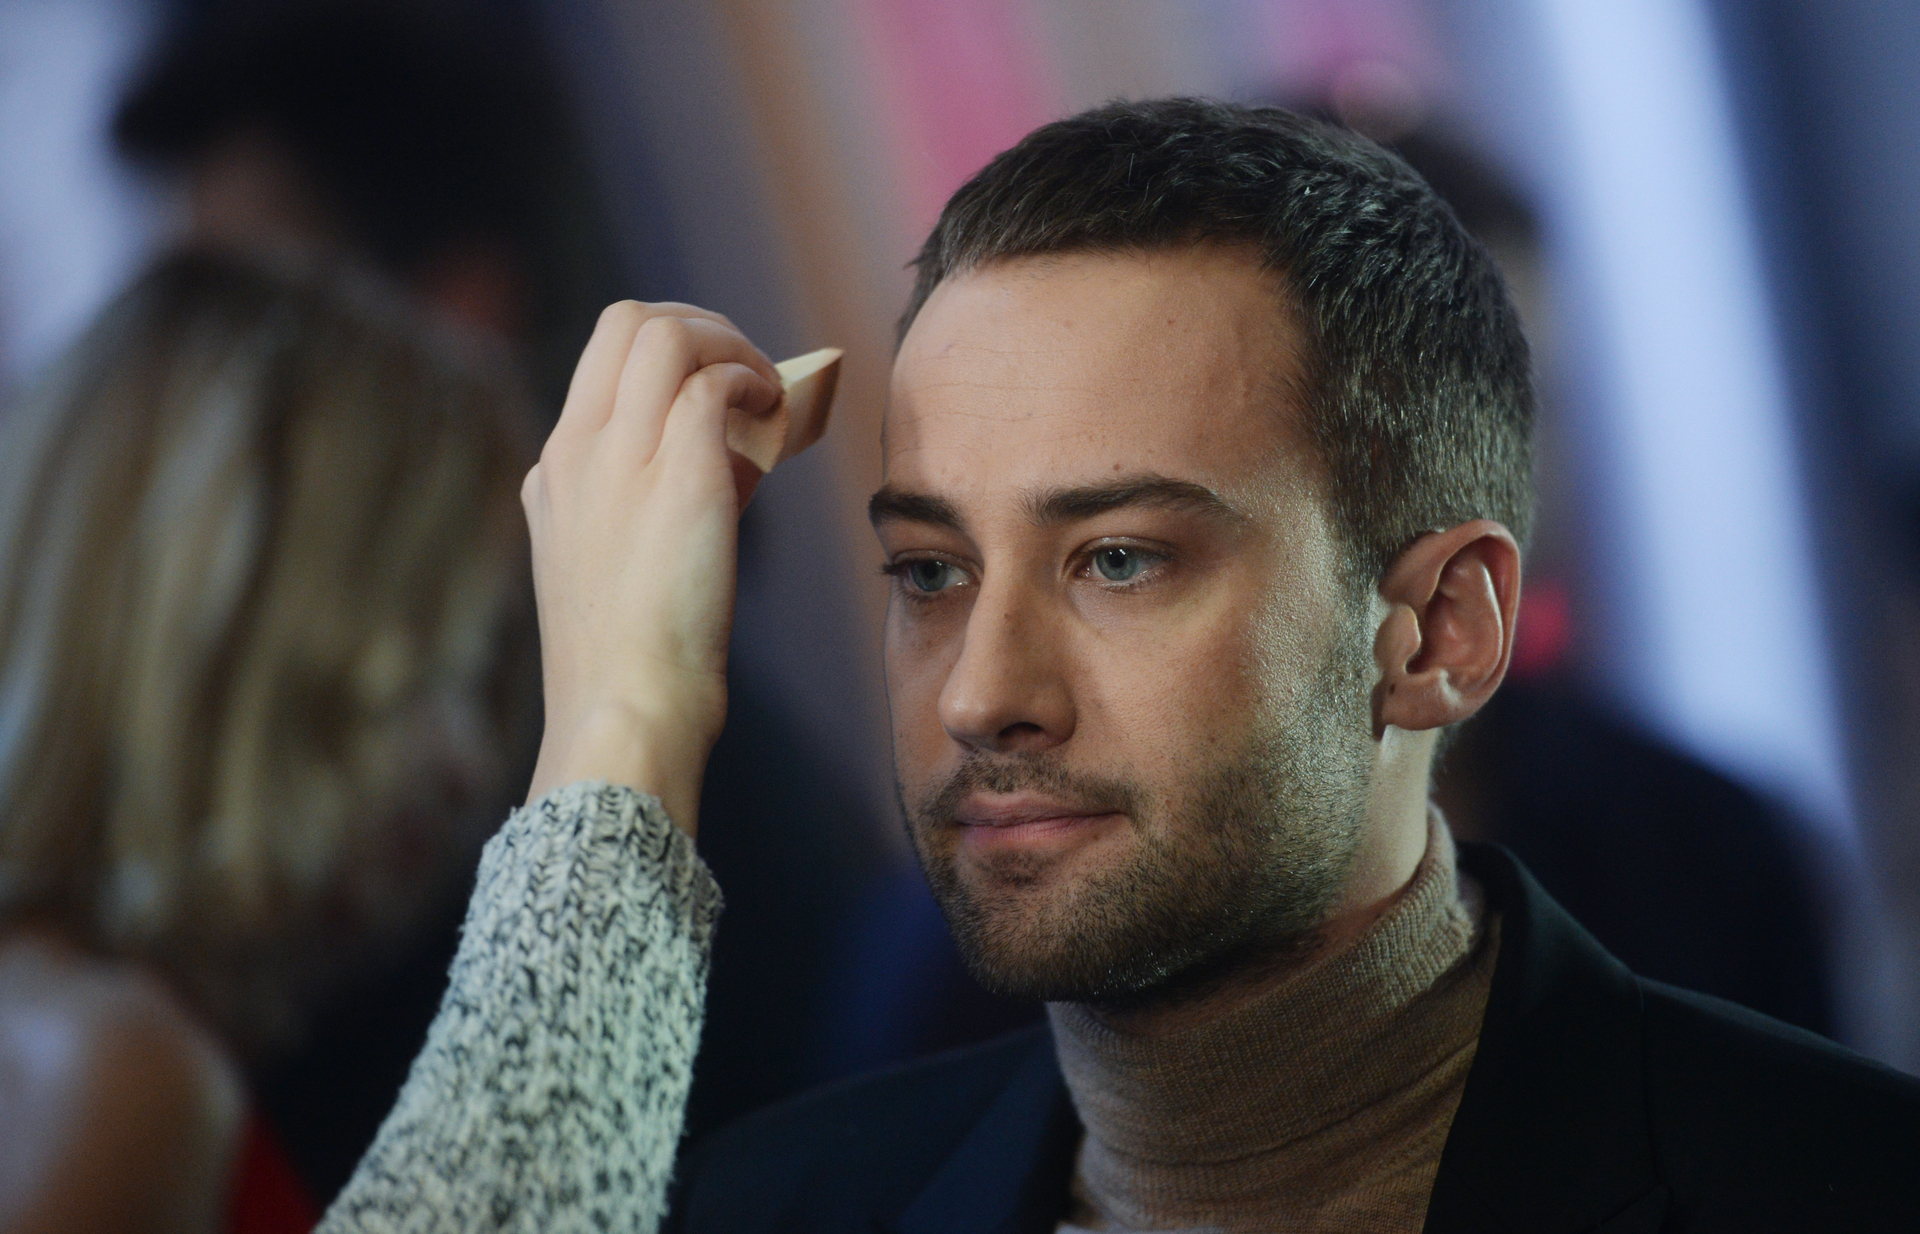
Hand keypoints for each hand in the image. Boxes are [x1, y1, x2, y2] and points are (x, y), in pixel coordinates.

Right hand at [521, 301, 782, 833]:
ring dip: (732, 345)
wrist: (625, 712)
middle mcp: (576, 451)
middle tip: (751, 374)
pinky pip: (713, 381)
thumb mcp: (625, 562)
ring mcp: (619, 458)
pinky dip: (753, 382)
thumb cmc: (639, 658)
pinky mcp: (677, 476)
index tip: (720, 391)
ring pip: (664, 332)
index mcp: (555, 471)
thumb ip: (666, 491)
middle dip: (702, 327)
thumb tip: (742, 443)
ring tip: (769, 394)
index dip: (672, 354)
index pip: (603, 357)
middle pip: (627, 321)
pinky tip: (778, 418)